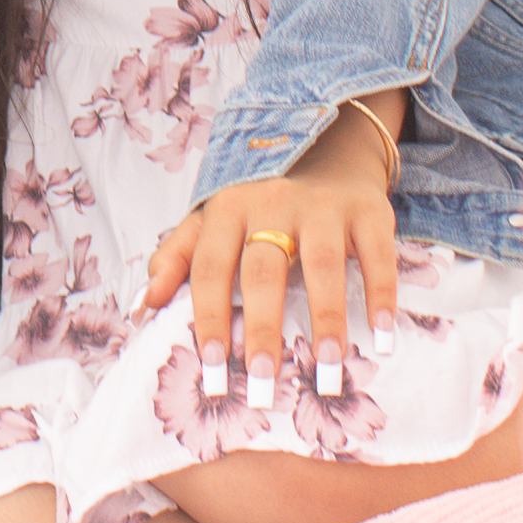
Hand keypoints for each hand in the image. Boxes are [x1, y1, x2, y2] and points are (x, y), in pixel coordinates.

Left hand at [146, 103, 402, 380]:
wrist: (325, 140)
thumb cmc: (260, 199)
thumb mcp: (213, 217)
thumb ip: (177, 257)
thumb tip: (141, 306)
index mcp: (228, 209)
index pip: (211, 268)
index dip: (208, 317)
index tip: (212, 367)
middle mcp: (272, 203)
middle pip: (263, 270)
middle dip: (262, 328)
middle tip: (263, 381)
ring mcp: (322, 205)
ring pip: (321, 263)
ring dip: (325, 317)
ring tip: (326, 365)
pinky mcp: (368, 210)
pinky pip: (376, 253)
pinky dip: (381, 292)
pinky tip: (382, 333)